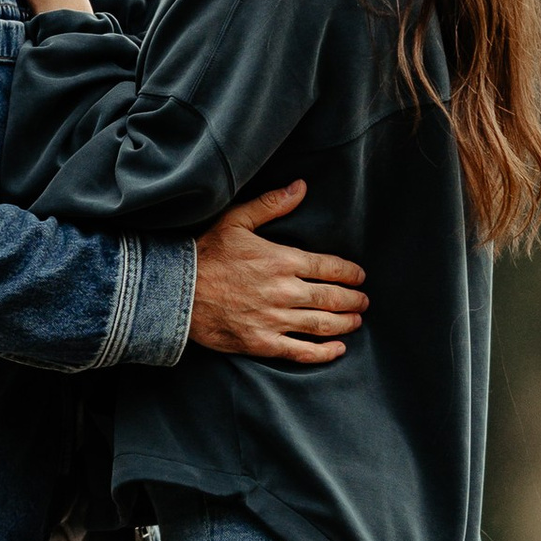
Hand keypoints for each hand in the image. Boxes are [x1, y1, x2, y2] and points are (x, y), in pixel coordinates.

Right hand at [189, 181, 367, 364]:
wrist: (176, 291)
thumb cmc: (206, 253)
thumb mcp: (236, 220)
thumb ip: (271, 204)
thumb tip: (301, 187)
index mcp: (282, 261)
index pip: (329, 267)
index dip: (350, 273)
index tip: (359, 276)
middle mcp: (284, 292)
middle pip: (332, 298)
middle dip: (353, 299)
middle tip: (364, 300)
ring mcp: (274, 320)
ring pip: (322, 325)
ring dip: (345, 323)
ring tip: (356, 321)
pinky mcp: (262, 343)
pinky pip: (301, 352)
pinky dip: (324, 353)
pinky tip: (338, 349)